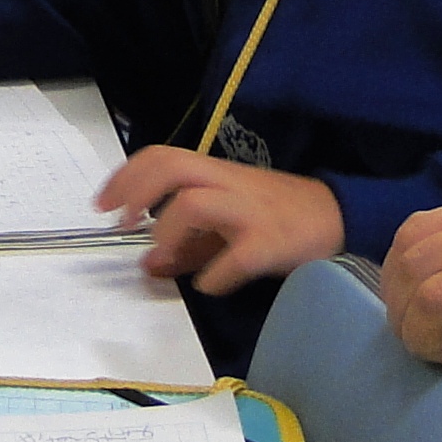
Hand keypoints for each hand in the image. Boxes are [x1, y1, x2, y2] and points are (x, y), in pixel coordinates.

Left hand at [97, 149, 344, 294]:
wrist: (339, 217)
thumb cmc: (277, 217)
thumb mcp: (226, 225)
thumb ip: (187, 244)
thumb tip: (147, 266)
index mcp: (216, 173)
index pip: (163, 156)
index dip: (126, 176)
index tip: (102, 204)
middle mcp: (230, 184)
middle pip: (174, 166)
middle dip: (136, 190)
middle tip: (118, 222)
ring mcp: (251, 211)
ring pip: (196, 201)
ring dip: (167, 230)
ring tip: (157, 256)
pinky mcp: (272, 243)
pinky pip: (237, 256)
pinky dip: (216, 274)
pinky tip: (209, 285)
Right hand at [383, 200, 441, 413]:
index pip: (436, 297)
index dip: (424, 337)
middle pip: (413, 263)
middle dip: (406, 316)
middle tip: (435, 348)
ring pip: (410, 235)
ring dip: (400, 283)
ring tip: (426, 319)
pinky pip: (426, 223)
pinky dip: (412, 258)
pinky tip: (431, 288)